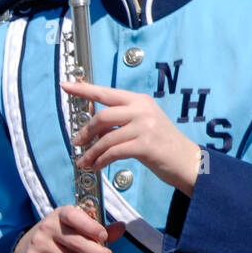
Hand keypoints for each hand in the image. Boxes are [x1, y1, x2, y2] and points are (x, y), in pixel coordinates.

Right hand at [11, 204, 126, 252]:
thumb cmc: (61, 234)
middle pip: (75, 242)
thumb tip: (121, 227)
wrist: (26, 248)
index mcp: (62, 213)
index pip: (74, 217)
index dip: (90, 226)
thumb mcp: (75, 226)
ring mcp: (39, 244)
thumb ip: (98, 229)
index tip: (104, 237)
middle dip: (95, 252)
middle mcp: (48, 227)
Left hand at [62, 81, 202, 195]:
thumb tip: (91, 126)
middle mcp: (143, 110)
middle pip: (103, 116)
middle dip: (85, 131)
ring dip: (91, 152)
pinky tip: (96, 167)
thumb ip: (120, 121)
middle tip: (76, 143)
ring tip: (83, 162)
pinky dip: (101, 161)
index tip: (65, 85)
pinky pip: (114, 152)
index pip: (107, 92)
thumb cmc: (162, 144)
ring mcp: (145, 126)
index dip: (84, 89)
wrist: (186, 161)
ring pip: (106, 137)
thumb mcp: (143, 125)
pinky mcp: (146, 145)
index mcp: (140, 100)